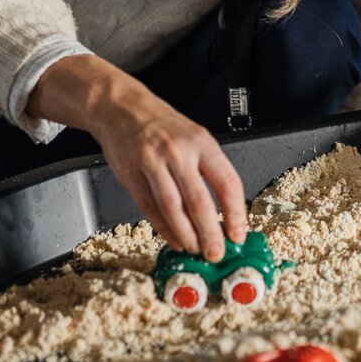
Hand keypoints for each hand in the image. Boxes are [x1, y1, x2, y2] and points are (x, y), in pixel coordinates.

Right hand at [29, 54, 247, 259]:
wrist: (122, 108)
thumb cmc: (163, 125)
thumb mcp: (195, 136)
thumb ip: (209, 168)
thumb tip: (226, 209)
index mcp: (201, 143)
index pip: (227, 182)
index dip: (235, 212)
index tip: (238, 233)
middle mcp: (178, 153)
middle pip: (199, 201)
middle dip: (210, 232)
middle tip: (216, 252)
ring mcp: (152, 163)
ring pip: (172, 208)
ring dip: (186, 234)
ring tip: (196, 249)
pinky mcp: (130, 174)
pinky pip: (149, 208)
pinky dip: (163, 228)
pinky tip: (173, 239)